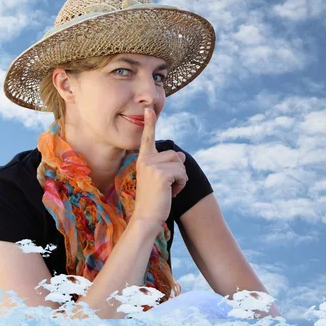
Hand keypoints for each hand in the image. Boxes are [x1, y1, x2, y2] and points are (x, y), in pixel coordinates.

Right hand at [131, 107, 188, 223]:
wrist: (146, 217)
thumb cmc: (154, 199)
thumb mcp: (160, 178)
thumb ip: (168, 164)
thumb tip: (181, 155)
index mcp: (142, 159)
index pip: (147, 138)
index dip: (149, 123)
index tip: (149, 108)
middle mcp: (145, 160)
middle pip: (174, 155)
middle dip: (177, 171)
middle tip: (166, 186)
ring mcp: (152, 166)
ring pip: (180, 164)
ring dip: (180, 179)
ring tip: (168, 190)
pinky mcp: (161, 174)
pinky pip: (182, 173)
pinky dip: (181, 184)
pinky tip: (171, 193)